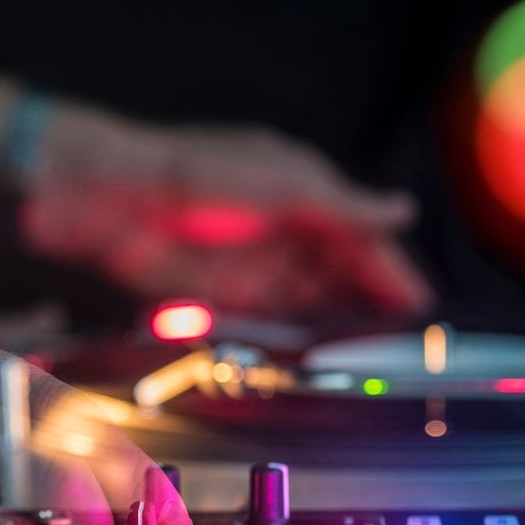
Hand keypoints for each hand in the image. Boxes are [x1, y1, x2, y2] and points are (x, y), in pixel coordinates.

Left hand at [21, 108, 435, 318]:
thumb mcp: (277, 182)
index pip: (361, 233)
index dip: (390, 268)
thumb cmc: (187, 170)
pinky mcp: (224, 291)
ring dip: (338, 321)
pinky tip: (319, 351)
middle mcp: (283, 224)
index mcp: (301, 186)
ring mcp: (254, 259)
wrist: (107, 197)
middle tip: (400, 339)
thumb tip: (402, 211)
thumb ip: (340, 207)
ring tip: (370, 354)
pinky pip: (272, 316)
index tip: (418, 304)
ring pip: (311, 296)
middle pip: (341, 269)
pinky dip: (296, 332)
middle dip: (370, 300)